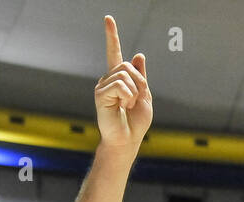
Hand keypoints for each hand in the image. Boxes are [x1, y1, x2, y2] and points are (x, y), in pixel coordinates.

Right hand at [95, 16, 151, 148]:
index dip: (112, 36)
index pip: (114, 53)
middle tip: (136, 100)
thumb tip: (138, 54)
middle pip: (127, 65)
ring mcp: (102, 86)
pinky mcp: (99, 94)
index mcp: (119, 78)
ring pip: (124, 74)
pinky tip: (122, 107)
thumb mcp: (144, 96)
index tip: (108, 19)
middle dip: (139, 82)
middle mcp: (108, 79)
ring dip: (134, 92)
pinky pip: (119, 85)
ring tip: (128, 105)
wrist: (127, 140)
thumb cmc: (136, 122)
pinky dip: (127, 96)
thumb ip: (141, 76)